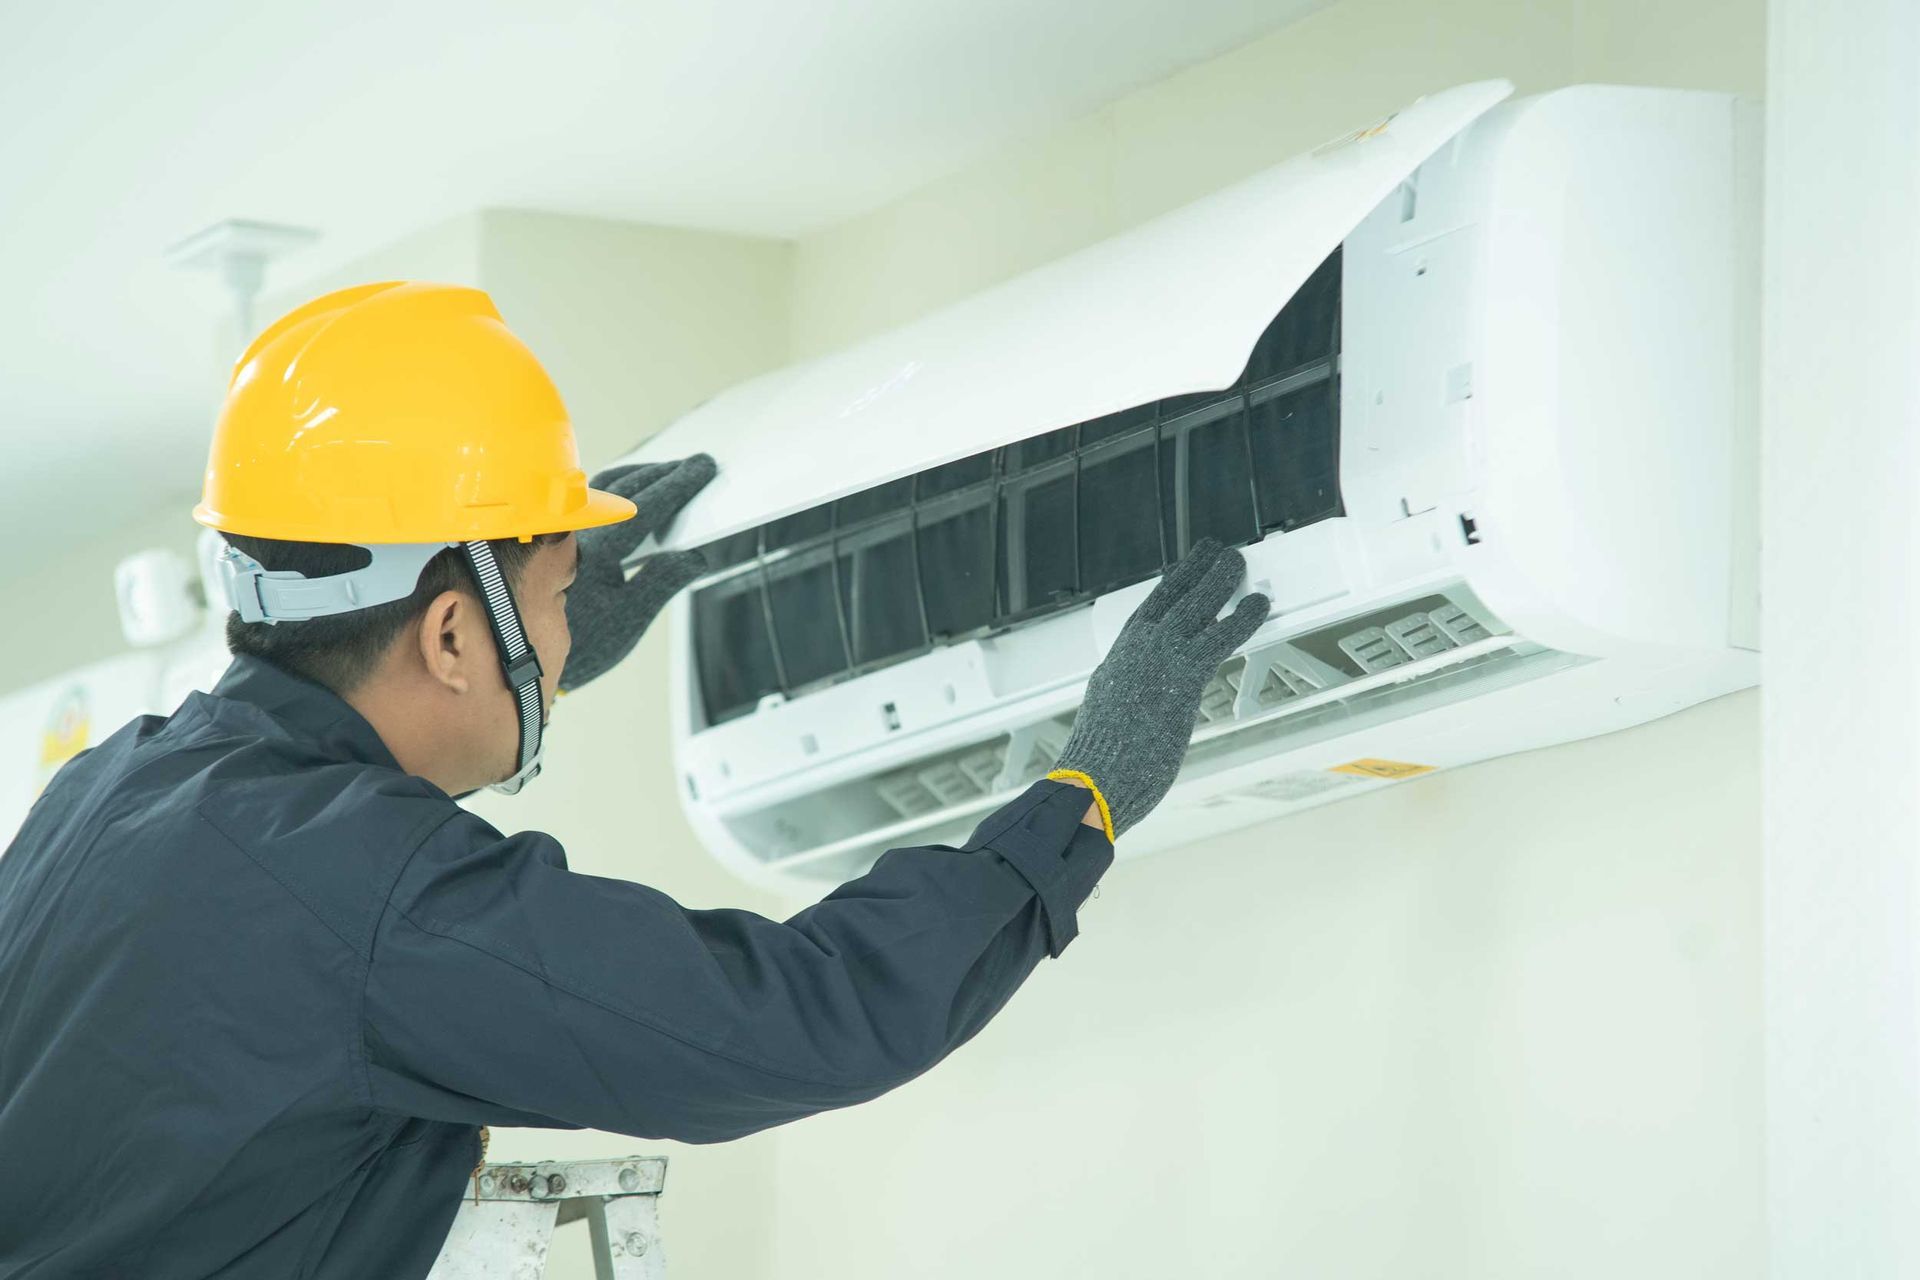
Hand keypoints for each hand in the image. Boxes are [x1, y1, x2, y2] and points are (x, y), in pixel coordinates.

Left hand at [559, 454, 715, 691]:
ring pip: (607, 488)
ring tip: (670, 471)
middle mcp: (580, 535)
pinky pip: (596, 498)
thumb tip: (695, 557)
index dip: (677, 486)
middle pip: (627, 488)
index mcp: (599, 553)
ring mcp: (570, 534)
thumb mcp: (631, 618)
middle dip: (663, 473)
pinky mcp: (564, 538)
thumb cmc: (584, 640)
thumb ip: (662, 582)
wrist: (533, 655)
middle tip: (697, 465)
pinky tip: (633, 490)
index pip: (647, 508)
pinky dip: (621, 487)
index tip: (701, 469)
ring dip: (640, 475)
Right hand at [1050, 539, 1268, 838]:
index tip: (1186, 569)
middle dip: (1198, 571)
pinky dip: (1241, 619)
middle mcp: (1137, 650)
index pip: (1149, 609)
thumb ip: (1129, 696)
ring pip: (1196, 606)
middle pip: (1173, 597)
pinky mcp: (1182, 676)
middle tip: (1217, 551)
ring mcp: (1159, 659)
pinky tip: (1257, 605)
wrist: (1094, 779)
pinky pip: (1220, 638)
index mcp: (1119, 658)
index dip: (1172, 586)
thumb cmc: (1102, 762)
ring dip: (1220, 580)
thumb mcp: (1109, 715)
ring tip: (1238, 561)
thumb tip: (1136, 697)